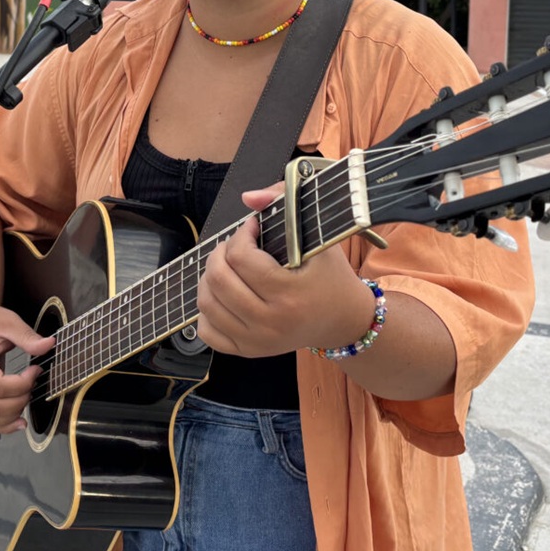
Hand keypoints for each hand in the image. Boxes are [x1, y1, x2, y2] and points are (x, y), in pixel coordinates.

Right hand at [0, 303, 54, 432]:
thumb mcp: (9, 322)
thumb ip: (28, 336)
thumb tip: (49, 345)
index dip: (22, 384)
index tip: (35, 370)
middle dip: (18, 402)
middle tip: (33, 387)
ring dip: (11, 417)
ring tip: (27, 401)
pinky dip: (1, 425)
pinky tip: (18, 422)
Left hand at [195, 186, 377, 356]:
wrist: (343, 320)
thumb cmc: (331, 276)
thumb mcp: (318, 236)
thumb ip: (285, 203)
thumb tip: (248, 198)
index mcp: (289, 295)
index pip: (241, 258)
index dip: (241, 235)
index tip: (253, 228)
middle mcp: (271, 324)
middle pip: (218, 280)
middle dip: (220, 252)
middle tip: (236, 245)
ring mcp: (257, 342)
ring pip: (206, 303)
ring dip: (211, 277)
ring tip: (228, 266)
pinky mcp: (248, 352)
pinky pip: (207, 331)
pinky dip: (208, 310)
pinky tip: (225, 294)